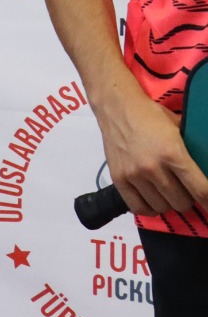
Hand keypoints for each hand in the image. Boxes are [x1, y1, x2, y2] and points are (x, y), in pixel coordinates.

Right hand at [98, 95, 207, 217]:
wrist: (117, 108)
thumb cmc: (151, 117)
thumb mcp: (179, 129)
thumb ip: (192, 153)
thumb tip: (205, 172)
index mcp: (173, 153)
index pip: (201, 190)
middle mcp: (153, 167)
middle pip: (182, 203)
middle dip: (188, 198)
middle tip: (186, 189)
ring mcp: (134, 175)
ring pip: (162, 207)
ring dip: (169, 202)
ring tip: (168, 192)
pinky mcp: (118, 179)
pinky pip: (139, 208)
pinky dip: (151, 208)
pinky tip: (154, 199)